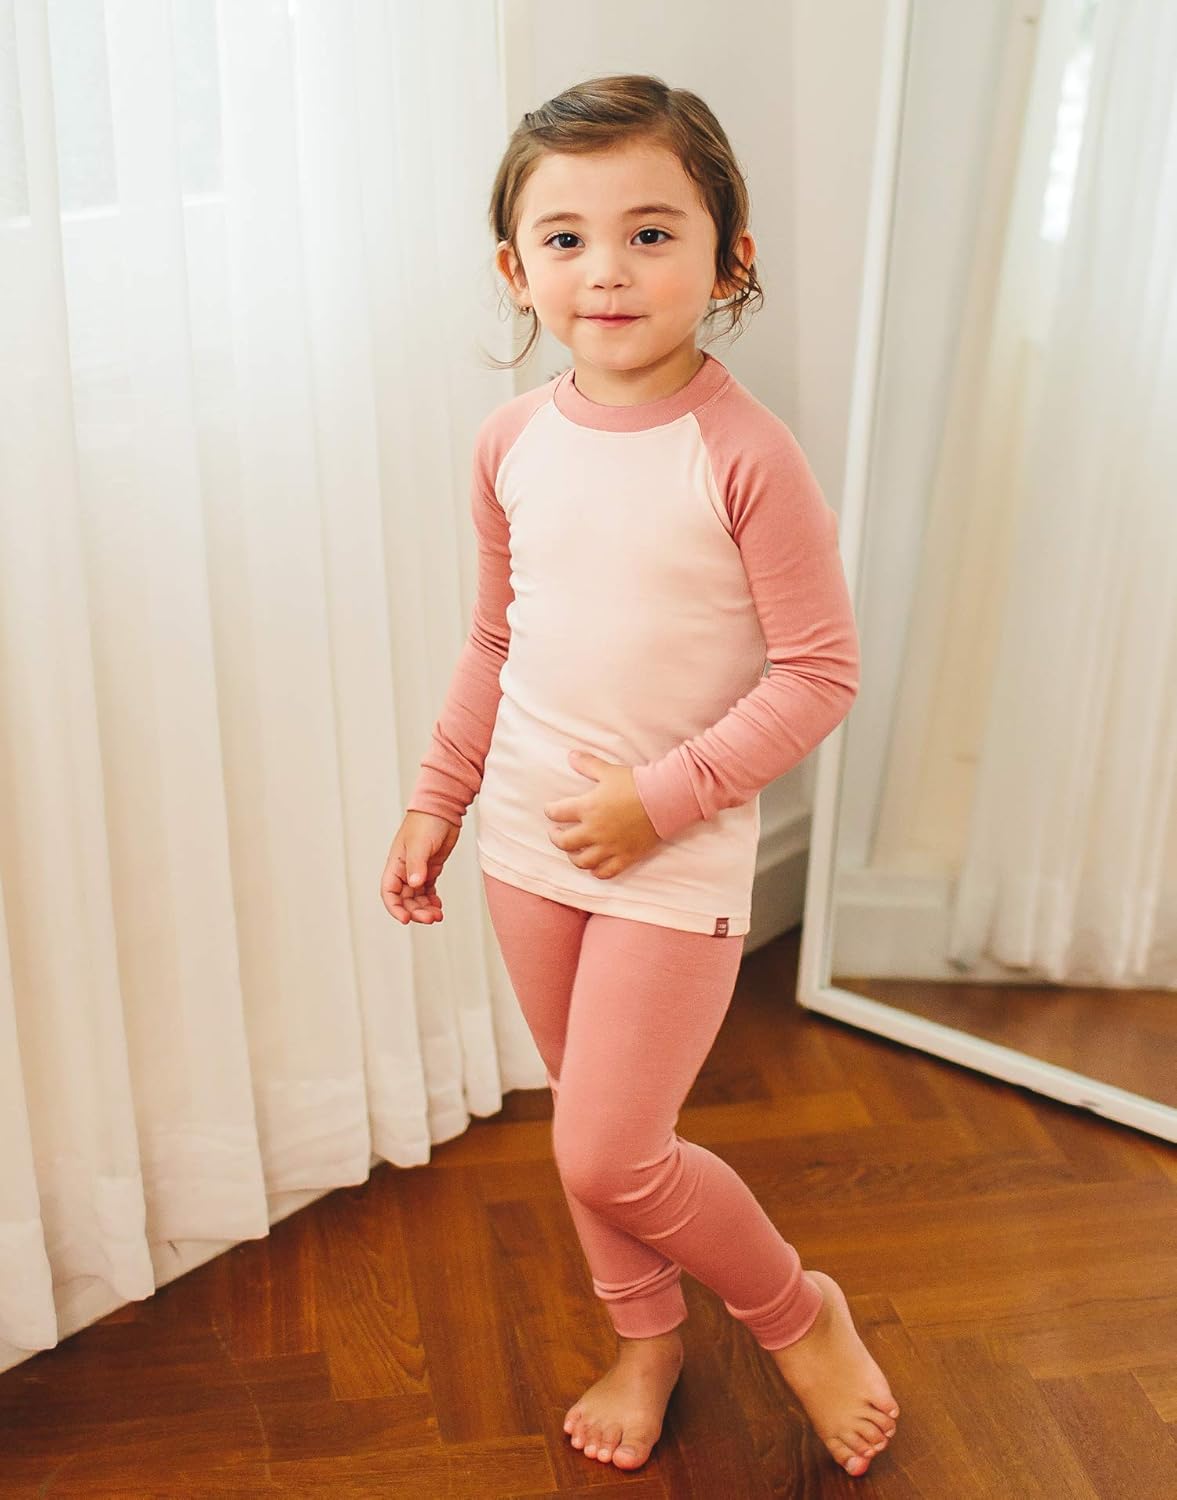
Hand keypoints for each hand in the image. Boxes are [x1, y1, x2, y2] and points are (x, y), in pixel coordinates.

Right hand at [381, 811, 460, 924]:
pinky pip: (427, 891)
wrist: (443, 808)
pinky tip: (438, 906)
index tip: (406, 919)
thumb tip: (414, 884)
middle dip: (416, 911)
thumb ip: (416, 865)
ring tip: (438, 915)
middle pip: (405, 899)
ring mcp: (417, 870)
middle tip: (431, 918)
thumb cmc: (426, 822)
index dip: (395, 908)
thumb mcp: (420, 844)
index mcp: (396, 864)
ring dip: (425, 909)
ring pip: (417, 898)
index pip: (389, 892)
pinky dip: (431, 901)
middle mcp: (404, 870)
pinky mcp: (430, 869)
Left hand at [543, 750, 661, 879]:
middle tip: (556, 832)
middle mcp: (594, 830)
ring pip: (582, 861)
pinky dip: (596, 871)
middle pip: (564, 842)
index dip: (550, 811)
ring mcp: (609, 847)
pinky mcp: (625, 857)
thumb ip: (587, 764)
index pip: (556, 813)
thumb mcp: (608, 771)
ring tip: (574, 850)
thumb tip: (571, 756)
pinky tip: (594, 866)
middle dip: (556, 837)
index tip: (551, 810)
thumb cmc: (636, 783)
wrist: (664, 798)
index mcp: (587, 808)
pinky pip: (605, 872)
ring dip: (573, 857)